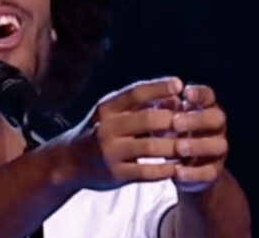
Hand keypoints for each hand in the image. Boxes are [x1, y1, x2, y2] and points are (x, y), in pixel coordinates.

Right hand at [67, 77, 182, 190]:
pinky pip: (147, 172)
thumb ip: (138, 105)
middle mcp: (106, 128)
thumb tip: (175, 95)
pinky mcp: (115, 174)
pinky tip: (176, 167)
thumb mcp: (110, 113)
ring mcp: (110, 152)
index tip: (179, 84)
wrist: (68, 162)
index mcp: (105, 108)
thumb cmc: (98, 132)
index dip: (159, 87)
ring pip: (151, 147)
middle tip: (190, 121)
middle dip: (173, 120)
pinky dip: (165, 169)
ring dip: (173, 146)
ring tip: (188, 145)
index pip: (135, 92)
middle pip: (148, 119)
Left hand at [172, 84, 227, 192]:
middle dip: (197, 120)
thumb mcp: (164, 119)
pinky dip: (193, 173)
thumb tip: (156, 97)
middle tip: (175, 123)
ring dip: (198, 146)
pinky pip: (210, 172)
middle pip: (217, 118)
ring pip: (219, 145)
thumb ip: (162, 108)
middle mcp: (216, 127)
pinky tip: (177, 171)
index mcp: (204, 108)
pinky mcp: (214, 171)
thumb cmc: (169, 133)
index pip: (208, 96)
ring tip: (178, 147)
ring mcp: (218, 149)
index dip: (199, 93)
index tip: (185, 93)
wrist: (179, 167)